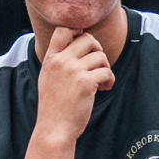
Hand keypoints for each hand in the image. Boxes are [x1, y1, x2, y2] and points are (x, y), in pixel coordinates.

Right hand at [35, 27, 114, 144]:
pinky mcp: (86, 83)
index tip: (85, 45)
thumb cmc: (54, 105)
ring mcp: (73, 71)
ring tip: (101, 81)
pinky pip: (106, 72)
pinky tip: (104, 88)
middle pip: (87, 39)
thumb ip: (59, 60)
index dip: (79, 31)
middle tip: (98, 64)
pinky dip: (109, 80)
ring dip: (105, 67)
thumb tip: (78, 42)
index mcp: (50, 58)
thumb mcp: (48, 77)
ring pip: (100, 56)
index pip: (64, 29)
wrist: (54, 128)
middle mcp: (61, 61)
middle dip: (98, 49)